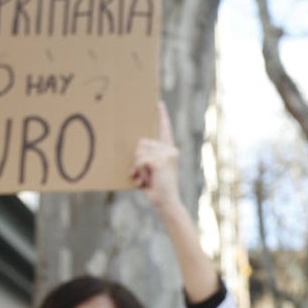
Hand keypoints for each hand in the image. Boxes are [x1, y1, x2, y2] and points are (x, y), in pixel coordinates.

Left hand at [131, 100, 181, 218]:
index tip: (158, 104)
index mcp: (170, 150)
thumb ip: (147, 158)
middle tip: (142, 176)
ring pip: (139, 151)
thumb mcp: (151, 171)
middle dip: (137, 160)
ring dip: (137, 167)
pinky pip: (140, 160)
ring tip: (144, 180)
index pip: (165, 130)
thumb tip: (136, 151)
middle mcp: (171, 150)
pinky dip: (138, 172)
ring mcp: (167, 154)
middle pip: (142, 143)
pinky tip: (143, 182)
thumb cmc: (157, 189)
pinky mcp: (160, 161)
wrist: (167, 203)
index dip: (162, 116)